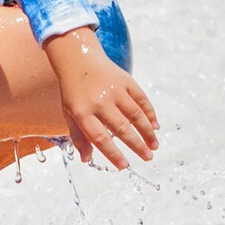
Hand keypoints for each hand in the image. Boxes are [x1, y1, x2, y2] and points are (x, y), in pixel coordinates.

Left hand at [44, 28, 159, 169]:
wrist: (79, 59)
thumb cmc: (73, 91)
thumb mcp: (69, 113)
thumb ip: (78, 136)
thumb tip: (86, 159)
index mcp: (82, 112)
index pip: (100, 138)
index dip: (113, 153)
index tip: (124, 166)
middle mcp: (99, 101)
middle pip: (121, 128)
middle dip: (137, 145)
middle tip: (147, 157)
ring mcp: (114, 90)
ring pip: (135, 115)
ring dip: (147, 132)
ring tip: (154, 146)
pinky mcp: (125, 81)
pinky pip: (141, 100)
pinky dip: (150, 114)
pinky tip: (155, 126)